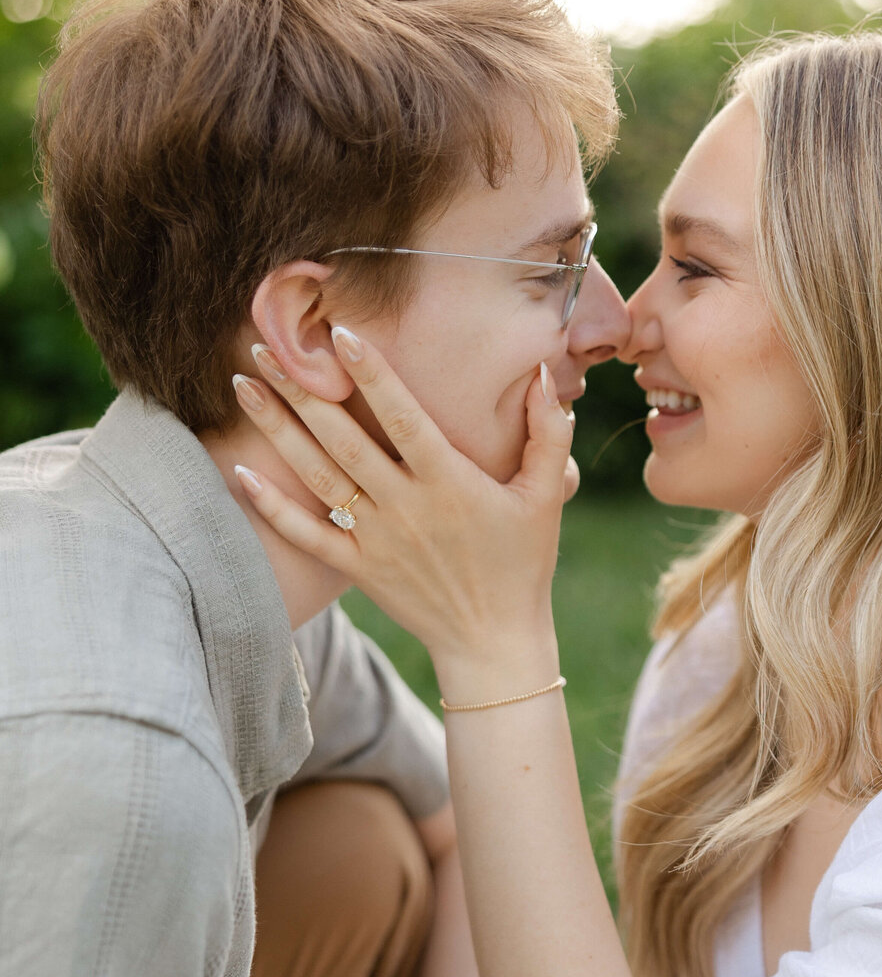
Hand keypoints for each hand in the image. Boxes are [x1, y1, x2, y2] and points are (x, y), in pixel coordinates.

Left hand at [232, 333, 573, 691]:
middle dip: (302, 390)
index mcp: (451, 483)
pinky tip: (239, 470)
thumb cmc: (524, 563)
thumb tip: (541, 374)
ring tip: (244, 386)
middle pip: (344, 439)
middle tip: (264, 346)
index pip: (404, 417)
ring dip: (278, 430)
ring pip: (318, 476)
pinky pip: (307, 534)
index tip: (339, 335)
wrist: (495, 641)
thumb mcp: (547, 496)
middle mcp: (407, 507)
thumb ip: (548, 433)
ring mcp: (377, 539)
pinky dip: (271, 506)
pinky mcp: (359, 569)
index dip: (372, 375)